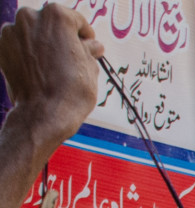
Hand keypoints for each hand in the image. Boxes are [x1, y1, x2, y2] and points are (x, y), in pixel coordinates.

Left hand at [0, 6, 103, 155]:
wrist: (44, 112)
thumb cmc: (71, 90)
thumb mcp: (90, 67)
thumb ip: (88, 50)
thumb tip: (92, 46)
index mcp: (57, 16)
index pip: (75, 19)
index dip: (85, 34)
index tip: (88, 44)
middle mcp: (31, 17)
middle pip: (50, 23)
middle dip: (61, 37)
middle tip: (71, 55)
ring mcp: (12, 31)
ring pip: (32, 32)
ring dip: (42, 44)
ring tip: (53, 65)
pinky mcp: (2, 47)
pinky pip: (18, 45)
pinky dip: (28, 53)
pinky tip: (39, 70)